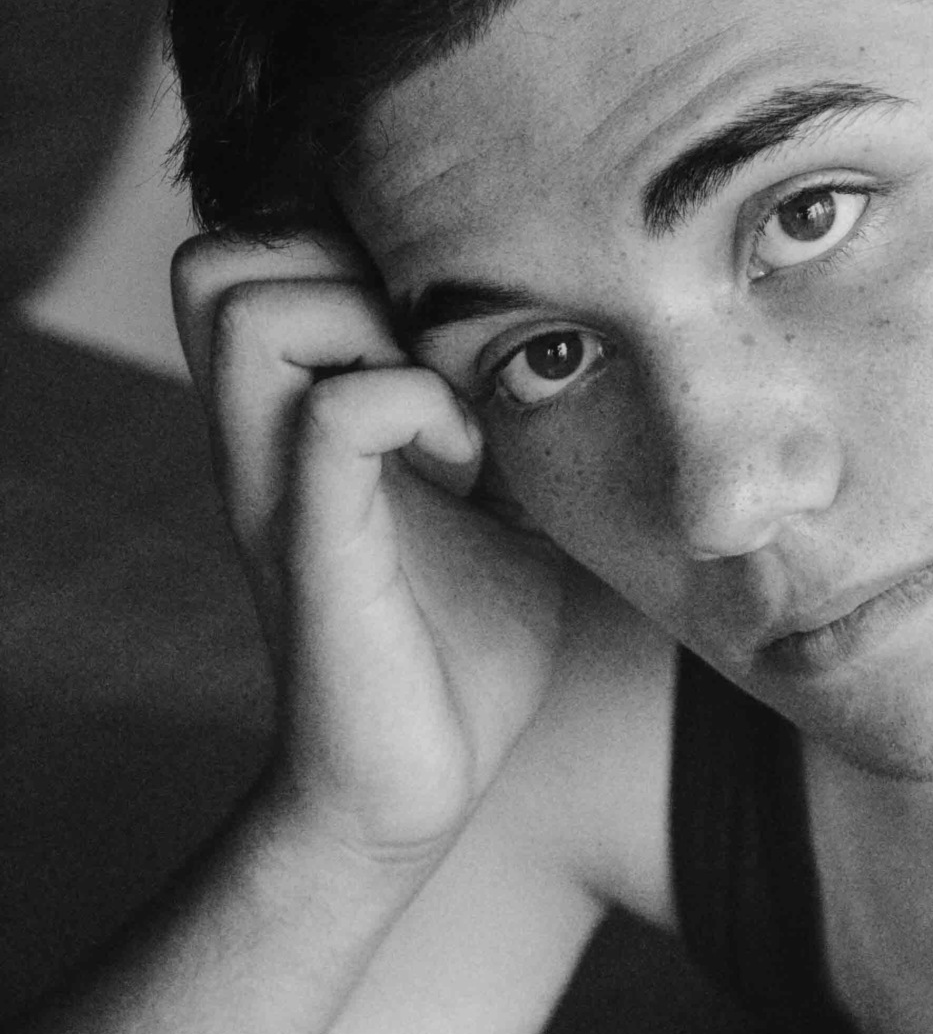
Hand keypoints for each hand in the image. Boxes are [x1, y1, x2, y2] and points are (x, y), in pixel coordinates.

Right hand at [173, 229, 563, 862]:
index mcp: (294, 417)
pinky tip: (463, 464)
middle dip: (336, 266)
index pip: (251, 248)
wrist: (415, 788)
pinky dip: (411, 407)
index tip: (442, 324)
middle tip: (430, 350)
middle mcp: (262, 438)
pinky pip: (333, 416)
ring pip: (247, 308)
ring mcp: (277, 487)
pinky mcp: (317, 547)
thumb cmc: (463, 646)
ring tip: (448, 405)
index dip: (342, 246)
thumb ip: (509, 410)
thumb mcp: (503, 498)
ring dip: (366, 326)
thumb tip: (611, 334)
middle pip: (220, 260)